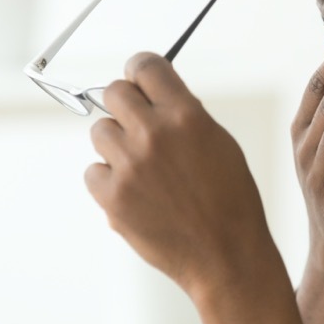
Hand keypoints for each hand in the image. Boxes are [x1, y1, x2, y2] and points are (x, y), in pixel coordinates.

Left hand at [83, 53, 307, 323]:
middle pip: (113, 92)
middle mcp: (154, 134)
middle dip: (124, 105)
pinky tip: (135, 196)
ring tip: (143, 170)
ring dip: (116, 145)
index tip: (138, 80)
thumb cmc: (231, 203)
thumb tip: (156, 98)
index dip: (139, 70)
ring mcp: (130, 166)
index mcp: (187, 116)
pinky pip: (93, 172)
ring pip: (100, 132)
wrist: (226, 257)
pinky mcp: (113, 197)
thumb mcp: (221, 145)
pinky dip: (108, 181)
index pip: (146, 66)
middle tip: (137, 125)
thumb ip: (186, 116)